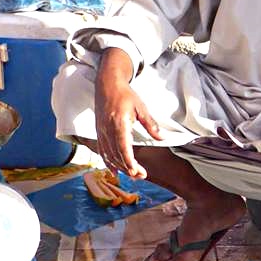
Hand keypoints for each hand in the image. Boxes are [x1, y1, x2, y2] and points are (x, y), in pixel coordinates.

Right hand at [94, 61, 162, 177]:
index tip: (136, 171)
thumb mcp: (141, 107)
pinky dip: (108, 162)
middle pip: (116, 154)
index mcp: (119, 122)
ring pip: (108, 155)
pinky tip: (115, 170)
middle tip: (141, 176)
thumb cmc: (125, 95)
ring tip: (132, 174)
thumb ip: (151, 124)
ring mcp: (101, 131)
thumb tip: (162, 138)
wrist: (107, 84)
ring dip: (120, 167)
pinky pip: (101, 150)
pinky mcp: (98, 132)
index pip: (123, 147)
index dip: (129, 161)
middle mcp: (107, 129)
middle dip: (128, 168)